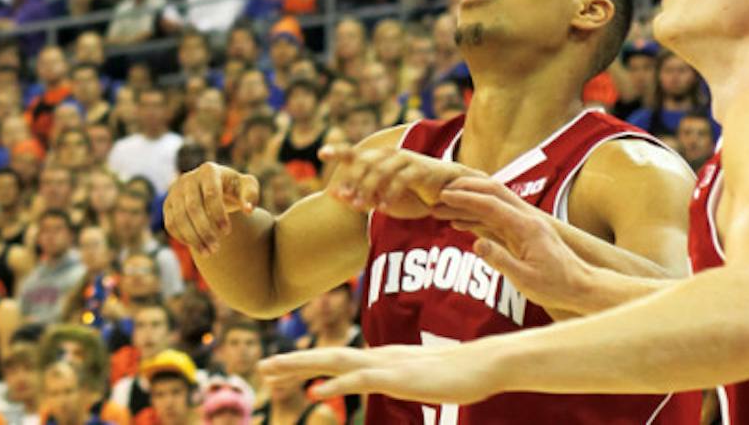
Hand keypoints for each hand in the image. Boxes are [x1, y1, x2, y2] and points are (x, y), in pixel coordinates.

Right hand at [163, 162, 259, 256]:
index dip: (218, 214)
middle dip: (204, 230)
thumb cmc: (233, 188)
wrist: (213, 186)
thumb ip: (250, 194)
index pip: (210, 193)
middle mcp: (188, 178)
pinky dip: (182, 237)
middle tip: (216, 248)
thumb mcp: (246, 186)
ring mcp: (175, 191)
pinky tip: (196, 246)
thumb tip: (248, 209)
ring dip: (192, 238)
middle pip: (192, 207)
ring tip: (207, 252)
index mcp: (208, 170)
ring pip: (179, 218)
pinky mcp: (167, 203)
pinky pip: (170, 223)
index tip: (227, 232)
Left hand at [258, 341, 497, 406]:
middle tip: (261, 368)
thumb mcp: (417, 378)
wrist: (487, 362)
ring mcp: (388, 365)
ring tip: (274, 370)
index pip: (333, 359)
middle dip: (292, 362)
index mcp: (379, 359)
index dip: (303, 362)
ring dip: (302, 365)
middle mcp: (377, 357)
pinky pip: (363, 380)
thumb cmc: (456, 372)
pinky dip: (338, 384)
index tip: (276, 367)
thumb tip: (375, 382)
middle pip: (326, 357)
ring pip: (335, 363)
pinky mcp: (400, 377)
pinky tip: (318, 391)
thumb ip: (395, 379)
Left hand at [325, 145, 474, 218]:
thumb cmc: (411, 189)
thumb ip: (362, 192)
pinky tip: (384, 207)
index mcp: (379, 157)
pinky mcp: (420, 169)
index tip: (321, 153)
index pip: (354, 152)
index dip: (338, 151)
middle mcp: (390, 154)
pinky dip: (390, 193)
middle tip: (344, 199)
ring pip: (381, 171)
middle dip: (352, 182)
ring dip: (368, 189)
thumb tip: (334, 196)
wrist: (447, 185)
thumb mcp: (383, 190)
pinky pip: (401, 180)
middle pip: (365, 164)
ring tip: (359, 206)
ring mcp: (405, 159)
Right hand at [432, 176, 592, 312]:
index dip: (465, 199)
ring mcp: (526, 223)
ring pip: (494, 201)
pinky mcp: (524, 232)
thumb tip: (477, 243)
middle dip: (465, 189)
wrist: (583, 287)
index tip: (443, 196)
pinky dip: (476, 215)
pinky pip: (496, 217)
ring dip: (468, 200)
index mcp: (527, 227)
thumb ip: (500, 260)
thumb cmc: (557, 286)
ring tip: (443, 206)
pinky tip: (459, 222)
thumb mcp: (526, 280)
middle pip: (493, 191)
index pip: (491, 204)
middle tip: (439, 192)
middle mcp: (527, 218)